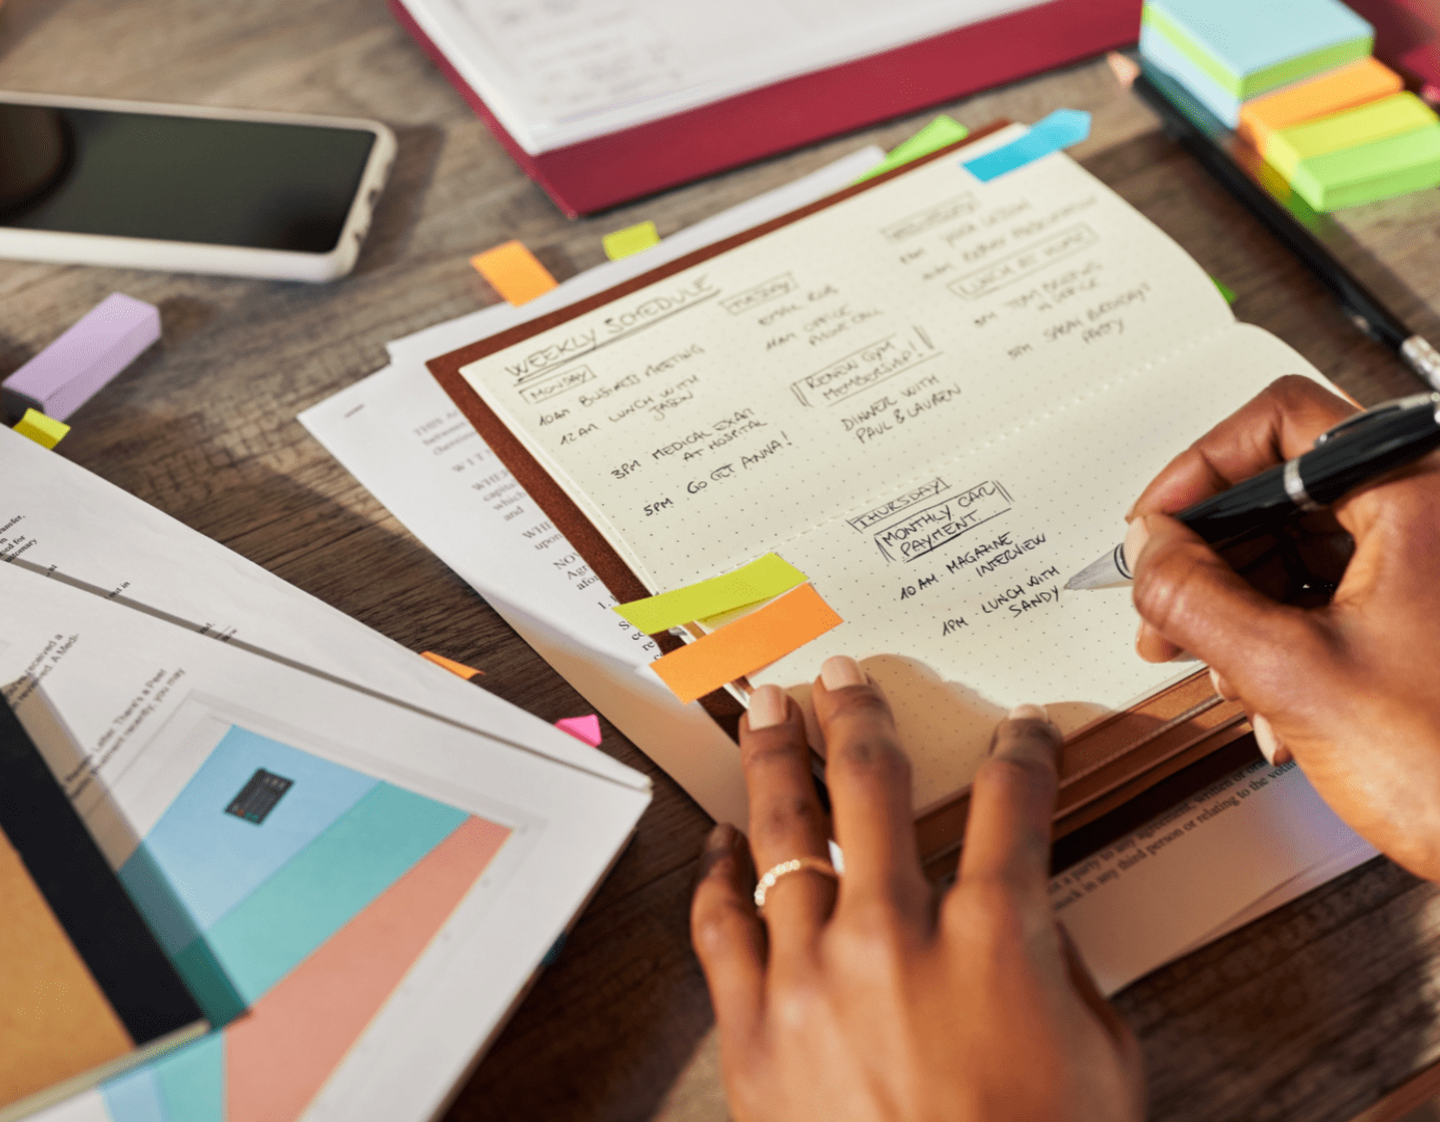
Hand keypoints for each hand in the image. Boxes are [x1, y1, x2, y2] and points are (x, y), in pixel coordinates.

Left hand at [691, 658, 1142, 1121]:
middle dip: (859, 714)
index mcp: (996, 935)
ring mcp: (813, 974)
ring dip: (773, 759)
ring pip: (782, 831)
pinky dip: (716, 874)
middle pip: (871, 783)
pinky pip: (720, 925)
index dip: (1023, 753)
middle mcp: (896, 933)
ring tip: (763, 709)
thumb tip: (1030, 916)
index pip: (1014, 803)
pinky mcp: (753, 1027)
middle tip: (843, 677)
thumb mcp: (1099, 1063)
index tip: (1020, 733)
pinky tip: (719, 840)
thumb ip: (1063, 969)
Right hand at [1128, 375, 1439, 878]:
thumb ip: (1195, 598)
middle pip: (1284, 490)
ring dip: (1240, 605)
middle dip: (1210, 557)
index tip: (1155, 526)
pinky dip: (1283, 633)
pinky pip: (1332, 593)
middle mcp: (1431, 512)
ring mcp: (1428, 563)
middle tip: (1163, 604)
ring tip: (1212, 666)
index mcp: (1419, 494)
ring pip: (1303, 547)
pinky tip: (1265, 697)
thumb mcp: (1292, 673)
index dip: (1198, 473)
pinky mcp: (1426, 611)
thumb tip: (1146, 549)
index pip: (1279, 425)